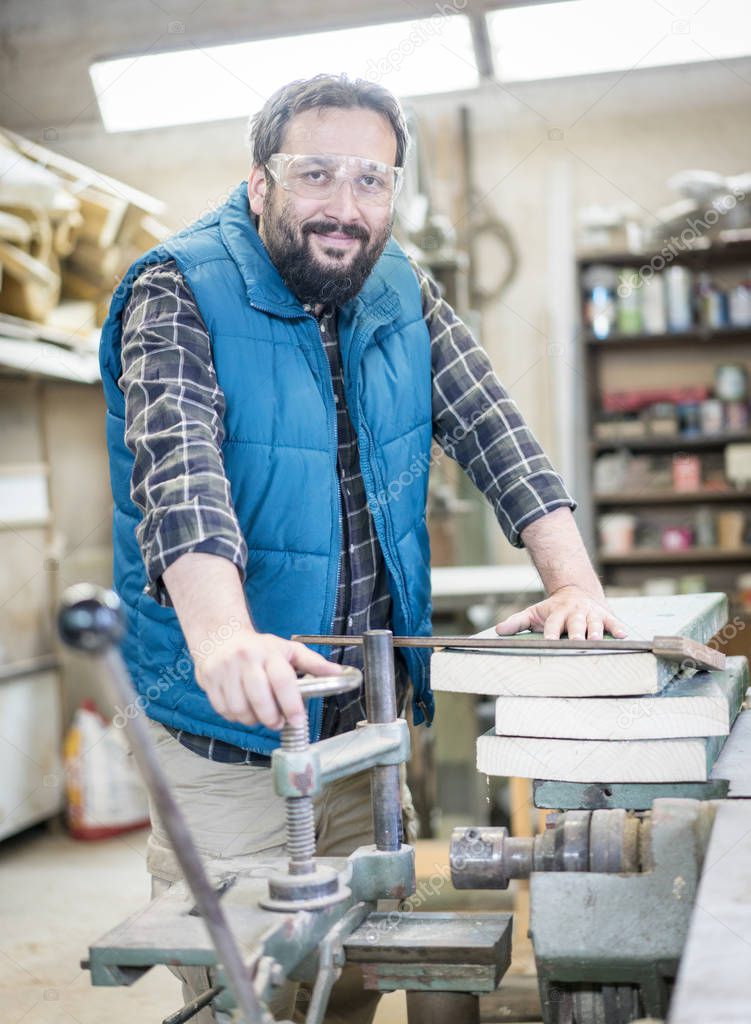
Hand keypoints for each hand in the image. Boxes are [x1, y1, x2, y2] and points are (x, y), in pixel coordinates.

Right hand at [194, 630, 340, 729]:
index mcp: (268, 652)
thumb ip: (313, 663)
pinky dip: (236, 716)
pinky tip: (243, 708)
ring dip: (253, 719)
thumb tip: (340, 673)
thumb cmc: (259, 647)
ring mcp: (224, 670)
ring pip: (240, 709)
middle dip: (272, 719)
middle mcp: (245, 660)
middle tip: (279, 722)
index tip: (298, 721)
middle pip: (260, 699)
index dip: (292, 705)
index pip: (282, 681)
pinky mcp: (209, 681)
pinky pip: (224, 711)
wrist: (219, 635)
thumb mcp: (288, 650)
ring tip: (260, 714)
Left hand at [494, 585, 627, 639]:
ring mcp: (591, 613)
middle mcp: (574, 612)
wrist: (576, 591)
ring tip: (597, 641)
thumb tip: (498, 631)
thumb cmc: (553, 610)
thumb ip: (517, 622)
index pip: (552, 625)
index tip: (549, 642)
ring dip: (596, 631)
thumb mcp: (534, 613)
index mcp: (556, 613)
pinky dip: (617, 628)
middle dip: (576, 633)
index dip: (551, 633)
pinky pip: (613, 622)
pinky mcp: (605, 615)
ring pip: (594, 623)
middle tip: (577, 643)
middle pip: (575, 624)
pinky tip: (623, 635)